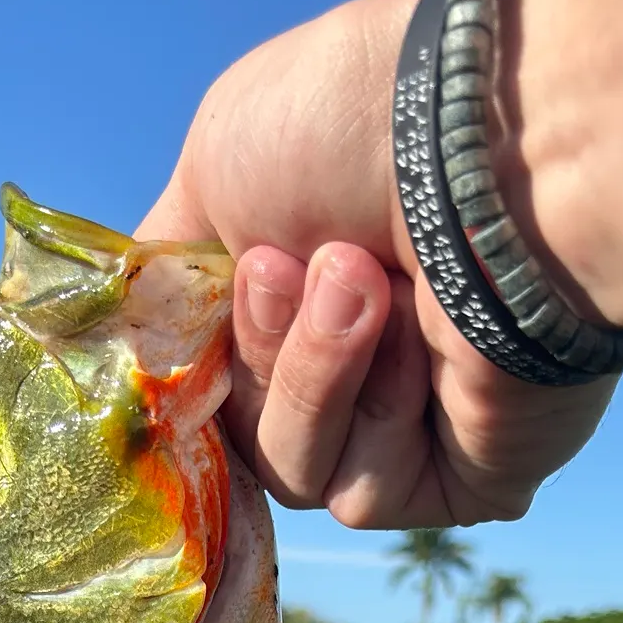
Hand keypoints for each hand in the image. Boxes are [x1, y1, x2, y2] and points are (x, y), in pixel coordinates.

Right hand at [135, 0, 615, 529]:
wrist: (490, 144)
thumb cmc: (353, 129)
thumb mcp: (213, 172)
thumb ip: (170, 275)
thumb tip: (132, 345)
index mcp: (297, 306)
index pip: (210, 388)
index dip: (191, 369)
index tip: (185, 319)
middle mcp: (354, 369)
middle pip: (242, 438)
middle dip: (258, 353)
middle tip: (293, 267)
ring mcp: (410, 429)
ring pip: (296, 475)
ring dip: (313, 375)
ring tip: (366, 283)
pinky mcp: (465, 478)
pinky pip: (364, 493)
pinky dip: (372, 418)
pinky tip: (426, 340)